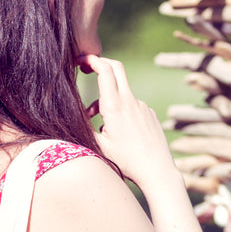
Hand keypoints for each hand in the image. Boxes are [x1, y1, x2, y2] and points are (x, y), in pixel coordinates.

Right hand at [78, 54, 177, 191]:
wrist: (157, 170)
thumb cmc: (127, 162)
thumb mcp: (99, 146)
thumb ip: (85, 128)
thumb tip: (73, 116)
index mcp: (115, 107)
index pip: (105, 70)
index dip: (92, 60)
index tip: (81, 60)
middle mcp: (130, 101)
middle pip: (116, 68)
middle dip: (101, 64)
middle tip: (88, 68)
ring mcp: (142, 106)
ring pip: (121, 92)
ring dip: (108, 99)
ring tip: (101, 125)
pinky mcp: (150, 113)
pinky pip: (132, 106)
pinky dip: (121, 111)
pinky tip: (121, 133)